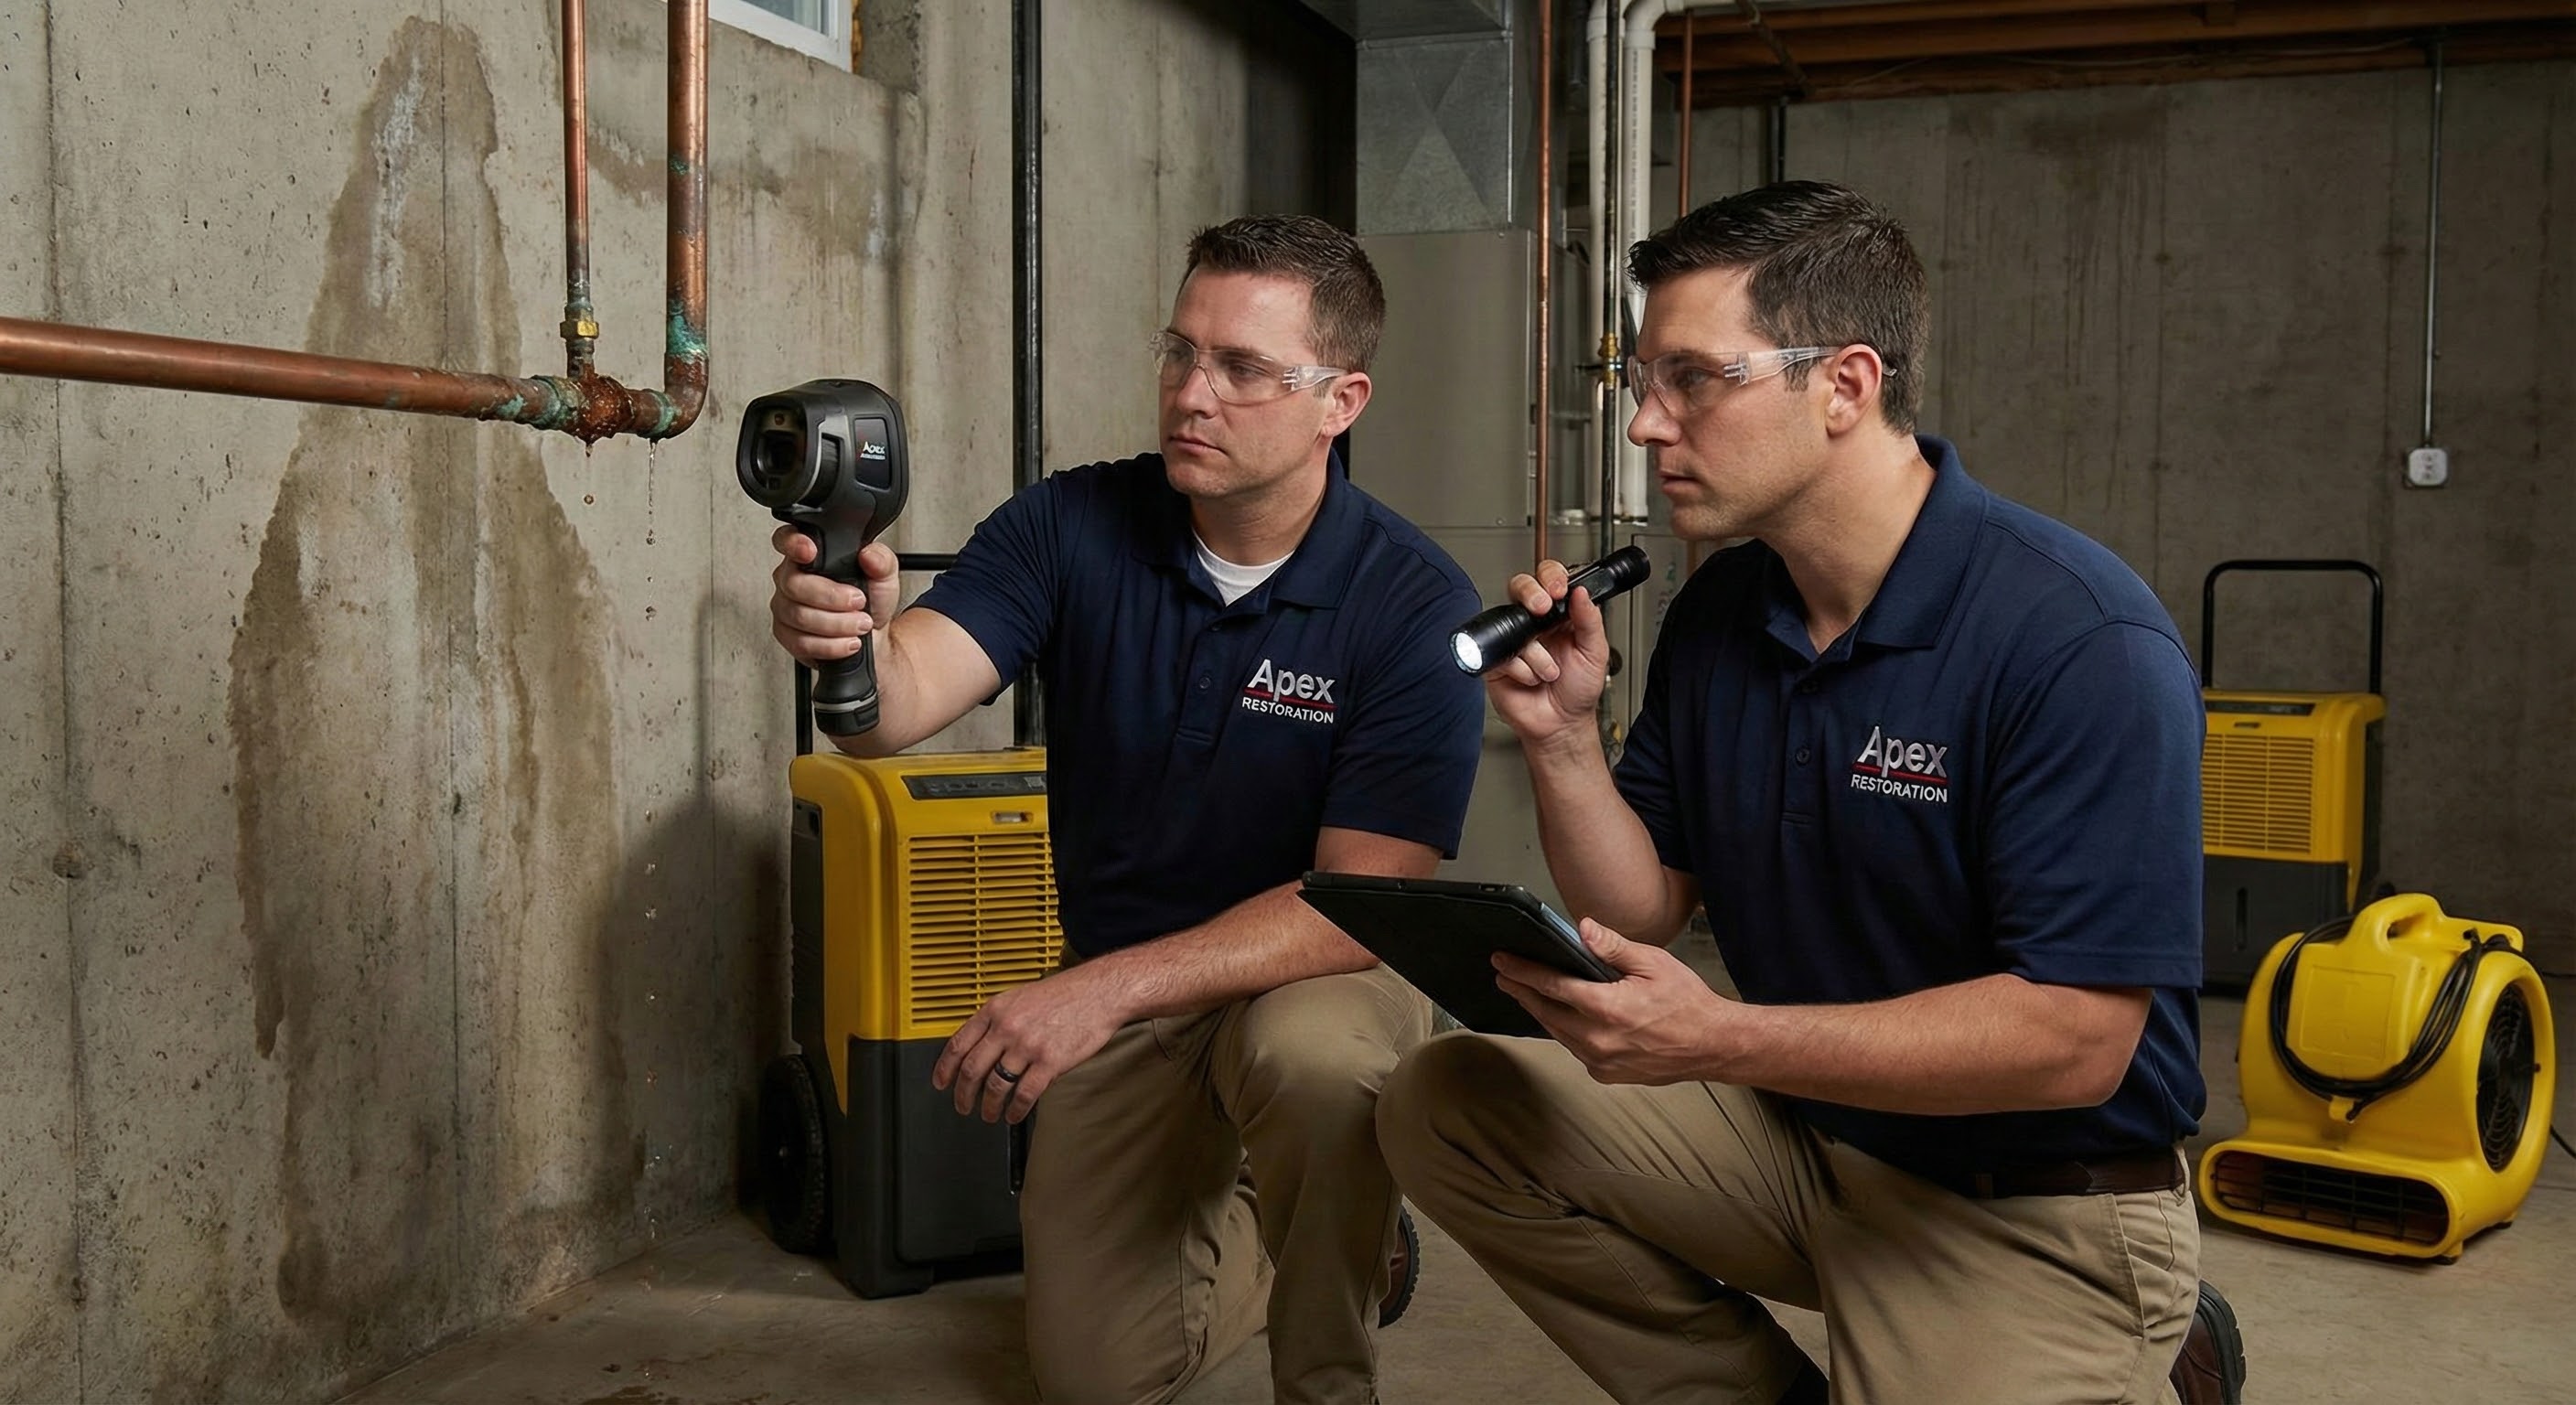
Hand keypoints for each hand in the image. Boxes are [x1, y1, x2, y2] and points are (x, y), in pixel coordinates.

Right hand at [768, 529, 900, 664]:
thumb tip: (869, 555)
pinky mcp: (787, 636)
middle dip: (832, 597)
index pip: (786, 540)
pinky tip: (848, 641)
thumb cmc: (871, 601)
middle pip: (794, 584)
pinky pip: (801, 642)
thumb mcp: (884, 577)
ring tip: (860, 624)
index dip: (792, 543)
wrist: (872, 636)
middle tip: (859, 602)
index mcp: (809, 557)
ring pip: (799, 616)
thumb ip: (881, 561)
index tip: (810, 552)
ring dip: (837, 624)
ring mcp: (785, 608)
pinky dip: (831, 645)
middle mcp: (791, 579)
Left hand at [930, 965, 1129, 1122]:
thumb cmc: (1064, 994)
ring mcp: (1027, 1046)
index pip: (958, 1044)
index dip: (944, 1069)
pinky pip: (1024, 1094)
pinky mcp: (1049, 1062)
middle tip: (962, 1106)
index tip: (941, 1083)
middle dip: (963, 1095)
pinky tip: (1014, 1114)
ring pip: (995, 1086)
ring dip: (989, 1106)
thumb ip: (998, 1019)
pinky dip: (1015, 1109)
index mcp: (996, 1010)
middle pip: (972, 1070)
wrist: (1099, 992)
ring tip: (990, 1114)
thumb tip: (979, 1045)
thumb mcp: (1020, 997)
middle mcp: (1007, 1028)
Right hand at [1482, 560, 1612, 753]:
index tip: (1559, 589)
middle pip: (1521, 587)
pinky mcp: (1497, 660)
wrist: (1561, 725)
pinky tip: (1531, 680)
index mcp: (1560, 615)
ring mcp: (1514, 640)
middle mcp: (1535, 623)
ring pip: (1514, 624)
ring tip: (1549, 672)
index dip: (1551, 577)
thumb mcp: (1595, 652)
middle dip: (1531, 594)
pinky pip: (1504, 654)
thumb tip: (1581, 591)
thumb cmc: (1578, 690)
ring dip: (1537, 653)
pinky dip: (1522, 670)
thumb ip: (1590, 620)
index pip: (1550, 580)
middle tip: (1542, 610)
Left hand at [1494, 918, 1735, 1085]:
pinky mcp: (1606, 1074)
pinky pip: (1575, 1049)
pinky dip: (1565, 1032)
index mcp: (1606, 1008)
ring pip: (1558, 1032)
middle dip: (1522, 991)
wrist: (1712, 1045)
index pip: (1551, 986)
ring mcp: (1600, 1061)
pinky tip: (1562, 1017)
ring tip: (1527, 993)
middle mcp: (1597, 1039)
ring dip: (1541, 1012)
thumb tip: (1582, 928)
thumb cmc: (1687, 1002)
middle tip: (1504, 975)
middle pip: (1546, 1011)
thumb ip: (1612, 947)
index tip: (1502, 961)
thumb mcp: (1653, 963)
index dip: (1523, 971)